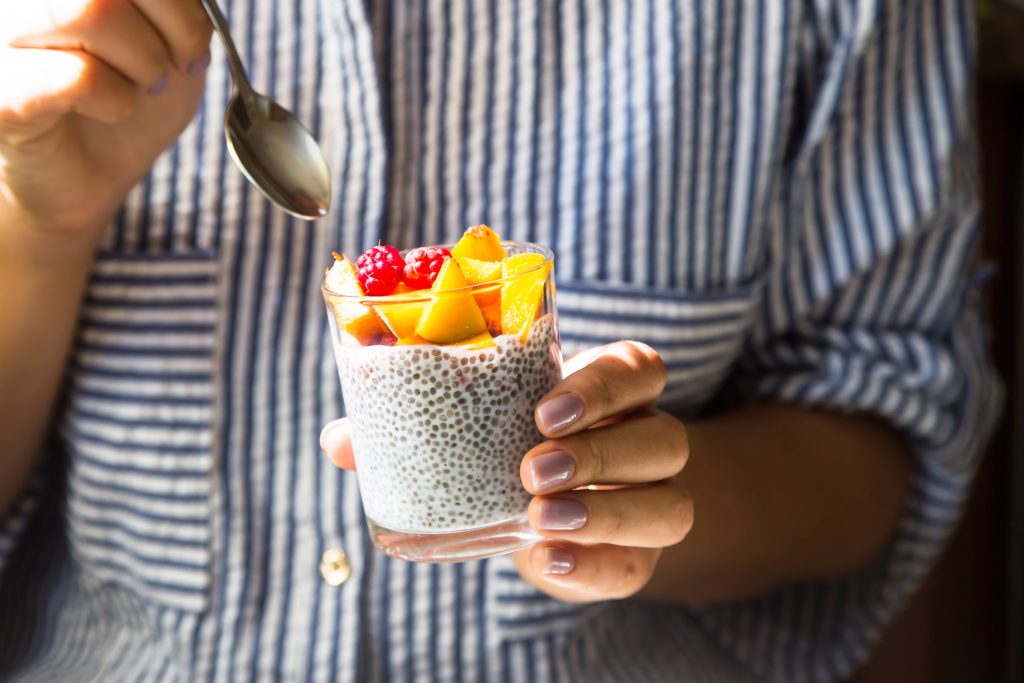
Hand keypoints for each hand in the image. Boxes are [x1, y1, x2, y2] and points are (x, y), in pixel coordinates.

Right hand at [0, 0, 212, 238]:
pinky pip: (78, 75)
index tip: (194, 44)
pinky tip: (112, 109)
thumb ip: (177, 5)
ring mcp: (2, 34)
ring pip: (91, 11)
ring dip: (145, 60)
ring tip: (144, 88)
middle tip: (177, 67)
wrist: (85, 174)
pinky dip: (118, 98)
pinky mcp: (1, 93)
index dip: (181, 4)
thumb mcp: (167, 39)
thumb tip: (196, 0)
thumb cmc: (123, 96)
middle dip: (176, 25)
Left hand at [321, 341, 693, 602]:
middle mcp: (644, 442)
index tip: (545, 410)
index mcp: (612, 393)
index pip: (640, 370)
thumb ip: (413, 429)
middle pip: (665, 438)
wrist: (549, 514)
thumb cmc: (509, 450)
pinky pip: (638, 566)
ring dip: (607, 512)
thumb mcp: (474, 428)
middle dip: (601, 453)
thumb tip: (338, 439)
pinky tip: (548, 560)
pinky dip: (595, 565)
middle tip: (532, 470)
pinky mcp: (634, 560)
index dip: (604, 386)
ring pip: (671, 505)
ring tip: (539, 519)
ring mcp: (649, 503)